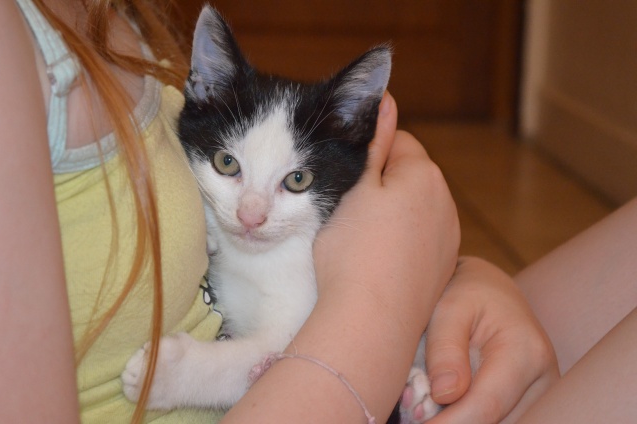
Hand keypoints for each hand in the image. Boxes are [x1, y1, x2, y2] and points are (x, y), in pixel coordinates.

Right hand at [314, 92, 459, 334]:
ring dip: (390, 213)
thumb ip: (373, 144)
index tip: (342, 177)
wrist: (371, 322)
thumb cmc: (353, 253)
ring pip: (413, 209)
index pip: (397, 141)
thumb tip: (385, 99)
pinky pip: (419, 239)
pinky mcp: (441, 267)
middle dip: (379, 183)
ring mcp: (447, 238)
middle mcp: (444, 202)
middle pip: (407, 175)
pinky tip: (378, 260)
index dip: (367, 154)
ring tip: (359, 239)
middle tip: (345, 210)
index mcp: (423, 174)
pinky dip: (400, 241)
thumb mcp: (354, 189)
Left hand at [425, 257, 558, 423]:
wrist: (493, 290)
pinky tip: (444, 408)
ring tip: (425, 406)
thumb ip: (445, 348)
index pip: (485, 407)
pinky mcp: (529, 404)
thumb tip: (444, 394)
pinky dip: (467, 417)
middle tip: (414, 411)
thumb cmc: (468, 293)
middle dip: (451, 422)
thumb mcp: (450, 307)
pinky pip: (498, 419)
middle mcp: (543, 381)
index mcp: (525, 353)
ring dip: (459, 420)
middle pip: (494, 423)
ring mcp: (541, 396)